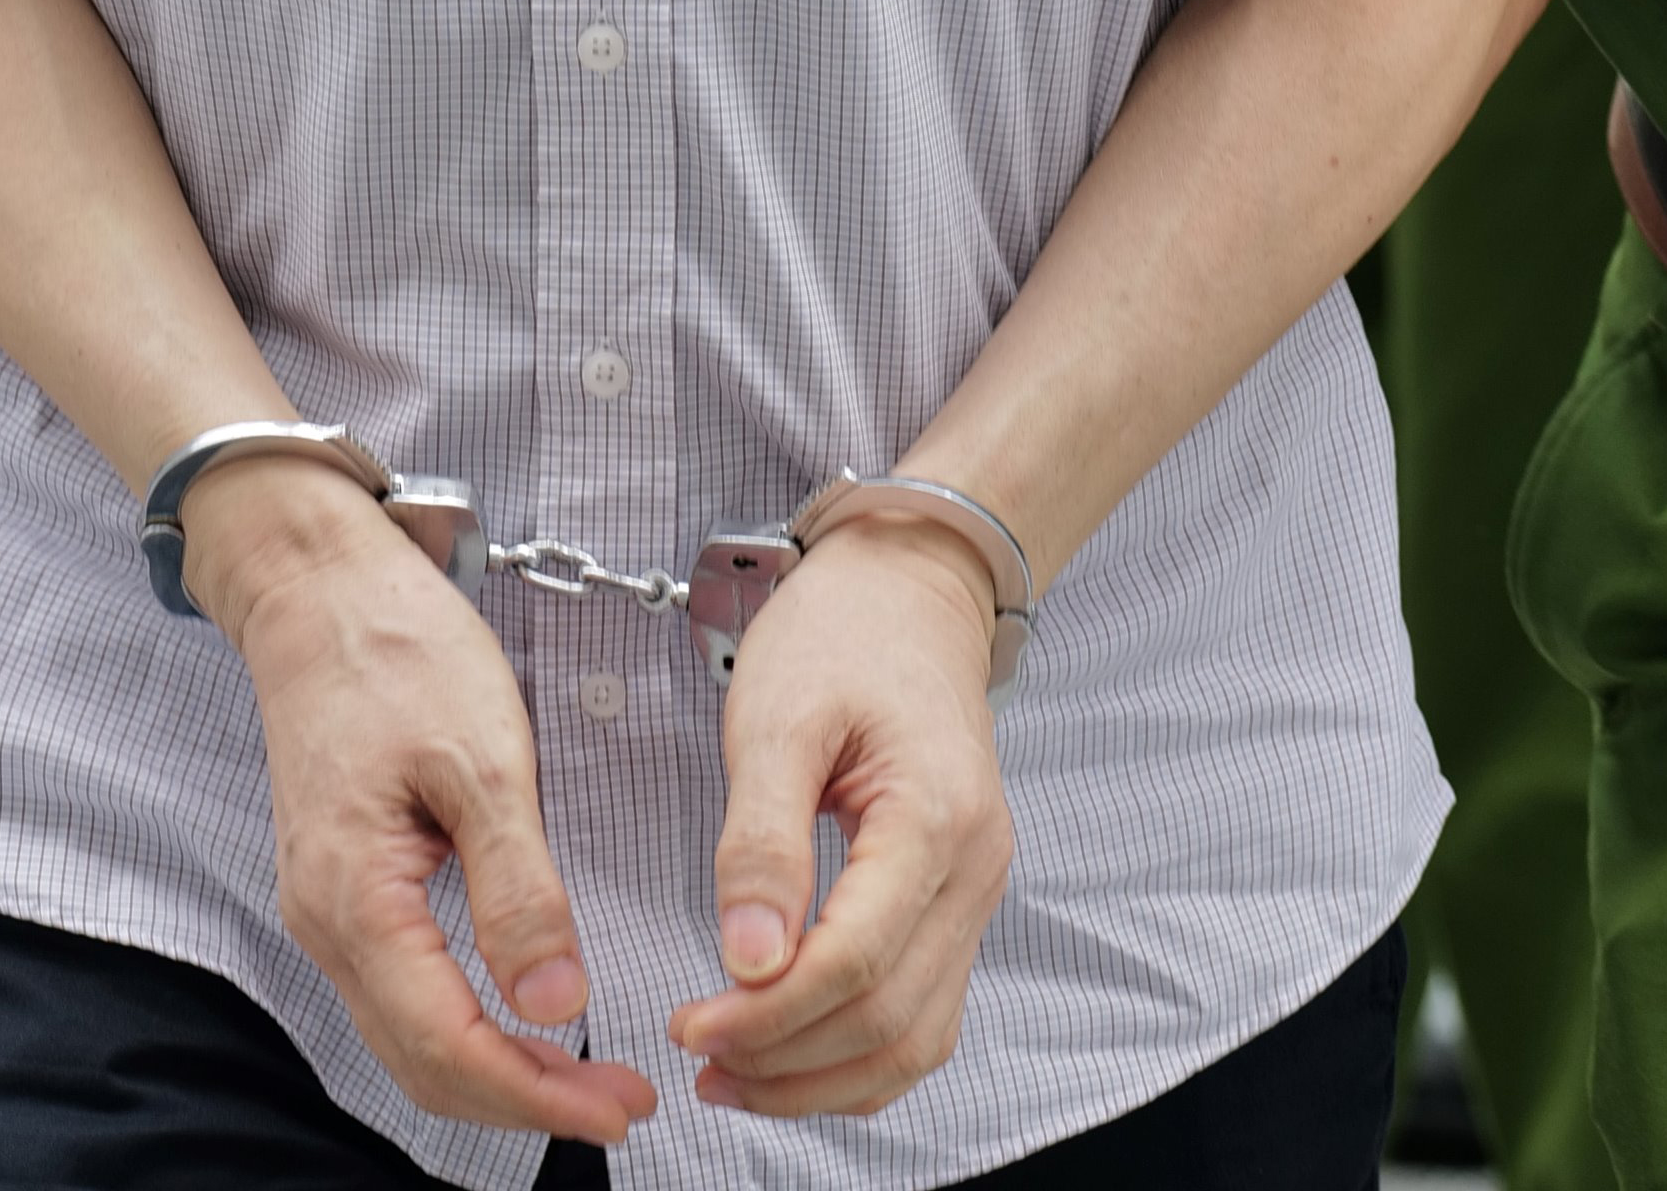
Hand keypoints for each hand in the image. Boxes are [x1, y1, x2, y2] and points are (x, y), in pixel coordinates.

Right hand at [187, 466, 646, 1143]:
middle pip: (423, 1064)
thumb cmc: (396, 649)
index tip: (618, 1107)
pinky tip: (520, 1023)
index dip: (537, 1096)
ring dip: (497, 1073)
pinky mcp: (342, 888)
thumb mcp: (481, 758)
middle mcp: (327, 924)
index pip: (448, 1046)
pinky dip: (464, 1030)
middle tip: (622, 1105)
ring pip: (408, 1038)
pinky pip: (400, 994)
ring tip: (587, 1079)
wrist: (316, 587)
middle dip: (525, 1102)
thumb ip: (517, 888)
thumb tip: (555, 1002)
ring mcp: (326, 910)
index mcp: (356, 898)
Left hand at [672, 510, 1017, 1117]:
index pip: (856, 960)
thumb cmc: (842, 634)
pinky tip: (791, 1057)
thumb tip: (748, 960)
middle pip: (890, 1018)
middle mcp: (973, 871)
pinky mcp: (954, 903)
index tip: (692, 1025)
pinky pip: (922, 1014)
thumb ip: (760, 841)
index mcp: (934, 819)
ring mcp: (974, 893)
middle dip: (787, 1059)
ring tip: (734, 1076)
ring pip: (916, 1038)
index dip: (769, 1014)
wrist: (908, 589)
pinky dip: (858, 1056)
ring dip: (823, 1078)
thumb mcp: (775, 717)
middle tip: (698, 1054)